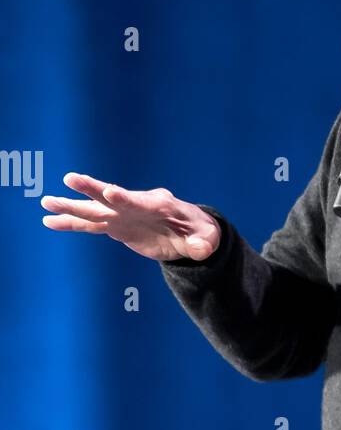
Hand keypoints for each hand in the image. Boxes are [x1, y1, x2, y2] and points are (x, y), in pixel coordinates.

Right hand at [40, 173, 220, 261]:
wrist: (188, 232)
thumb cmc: (199, 232)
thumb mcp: (206, 238)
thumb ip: (203, 243)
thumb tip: (201, 250)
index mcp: (158, 204)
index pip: (138, 199)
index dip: (124, 196)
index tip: (109, 191)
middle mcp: (135, 205)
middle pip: (110, 196)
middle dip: (91, 189)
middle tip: (70, 179)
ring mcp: (123, 215)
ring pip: (94, 210)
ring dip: (71, 206)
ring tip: (45, 202)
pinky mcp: (115, 226)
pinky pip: (90, 225)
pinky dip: (70, 223)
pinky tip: (49, 221)